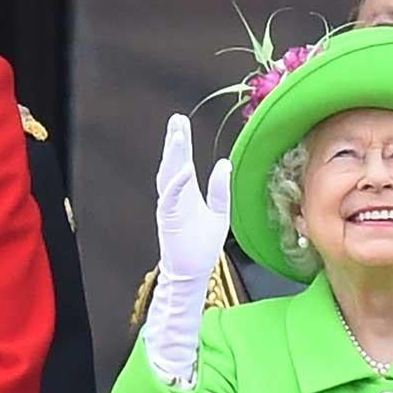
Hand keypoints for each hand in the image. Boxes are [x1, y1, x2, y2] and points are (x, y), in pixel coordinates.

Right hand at [155, 113, 230, 282]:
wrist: (192, 272)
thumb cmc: (202, 246)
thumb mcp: (219, 213)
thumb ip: (220, 189)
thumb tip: (223, 163)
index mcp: (186, 193)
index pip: (182, 162)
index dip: (181, 142)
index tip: (180, 122)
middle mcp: (175, 196)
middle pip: (172, 163)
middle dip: (174, 141)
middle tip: (176, 119)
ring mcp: (170, 207)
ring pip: (168, 175)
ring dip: (172, 156)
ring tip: (177, 135)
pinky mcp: (168, 219)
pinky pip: (171, 197)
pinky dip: (177, 182)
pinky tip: (185, 168)